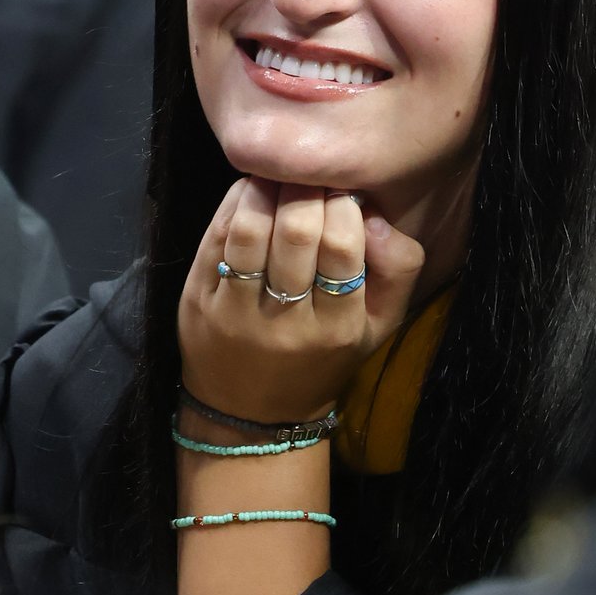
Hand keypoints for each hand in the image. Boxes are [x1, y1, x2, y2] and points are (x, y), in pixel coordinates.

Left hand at [178, 178, 423, 422]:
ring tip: (280, 176)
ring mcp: (236, 313)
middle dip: (305, 190)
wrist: (251, 417)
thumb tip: (374, 214)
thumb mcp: (380, 326)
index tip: (342, 190)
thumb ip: (398, 268)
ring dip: (266, 189)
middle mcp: (287, 323)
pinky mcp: (197, 301)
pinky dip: (236, 202)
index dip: (343, 204)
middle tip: (310, 176)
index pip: (343, 247)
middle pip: (296, 233)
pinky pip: (215, 236)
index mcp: (338, 328)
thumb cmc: (323, 358)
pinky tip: (251, 190)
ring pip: (250, 230)